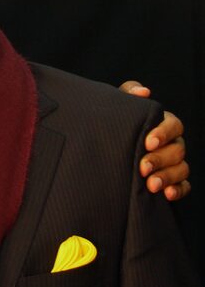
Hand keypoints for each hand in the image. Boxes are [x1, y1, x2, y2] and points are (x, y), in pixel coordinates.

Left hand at [119, 81, 190, 200]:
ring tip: (151, 185)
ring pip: (182, 168)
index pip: (173, 124)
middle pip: (178, 149)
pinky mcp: (172, 181)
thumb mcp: (117, 107)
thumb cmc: (112, 123)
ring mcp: (173, 162)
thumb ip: (128, 94)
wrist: (101, 150)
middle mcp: (171, 143)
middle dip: (161, 159)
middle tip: (142, 167)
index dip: (163, 133)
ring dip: (168, 177)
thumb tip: (144, 92)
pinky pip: (184, 186)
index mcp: (161, 124)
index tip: (148, 142)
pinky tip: (167, 194)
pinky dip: (178, 190)